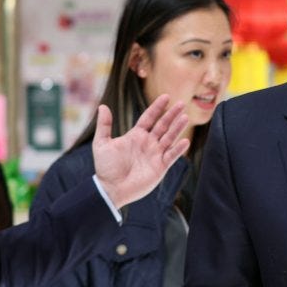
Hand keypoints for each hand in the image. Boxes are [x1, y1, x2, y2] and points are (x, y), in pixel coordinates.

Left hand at [93, 95, 188, 209]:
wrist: (111, 189)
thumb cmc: (105, 168)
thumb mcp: (102, 144)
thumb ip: (104, 125)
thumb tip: (102, 106)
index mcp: (136, 135)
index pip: (149, 118)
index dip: (157, 107)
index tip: (165, 96)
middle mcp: (148, 143)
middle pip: (162, 125)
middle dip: (171, 115)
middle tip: (181, 104)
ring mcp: (155, 155)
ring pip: (169, 138)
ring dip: (177, 128)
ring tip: (185, 118)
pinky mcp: (160, 167)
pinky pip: (171, 156)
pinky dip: (178, 149)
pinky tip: (185, 141)